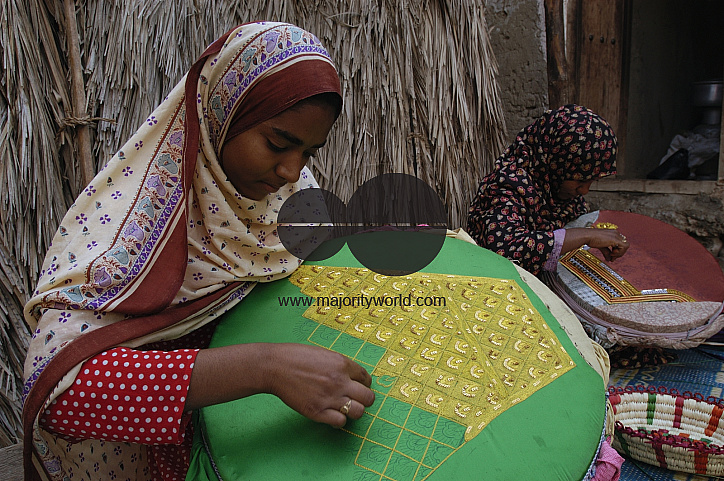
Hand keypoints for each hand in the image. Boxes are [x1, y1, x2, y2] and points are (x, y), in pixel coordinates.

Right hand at [187, 342, 374, 428]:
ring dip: (353, 411)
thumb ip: (339, 366)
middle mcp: (340, 381)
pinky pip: (340, 422)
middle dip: (364, 399)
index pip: (367, 378)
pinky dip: (338, 420)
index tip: (358, 386)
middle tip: (355, 399)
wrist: (275, 366)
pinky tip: (331, 414)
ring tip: (344, 408)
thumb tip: (351, 377)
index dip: (364, 384)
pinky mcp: (317, 411)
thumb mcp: (323, 354)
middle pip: (368, 398)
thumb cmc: (296, 357)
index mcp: (342, 364)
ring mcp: (329, 398)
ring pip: (359, 412)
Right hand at [585, 228, 629, 261]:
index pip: (620, 243)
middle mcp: (616, 233)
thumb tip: (609, 259)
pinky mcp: (615, 239)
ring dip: (620, 253)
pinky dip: (619, 252)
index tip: (611, 256)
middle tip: (612, 258)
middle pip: (624, 244)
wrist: (586, 236)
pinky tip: (612, 254)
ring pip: (626, 246)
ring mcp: (616, 235)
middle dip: (619, 253)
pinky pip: (624, 247)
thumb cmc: (591, 239)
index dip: (617, 250)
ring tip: (611, 256)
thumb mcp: (601, 246)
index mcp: (612, 233)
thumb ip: (606, 252)